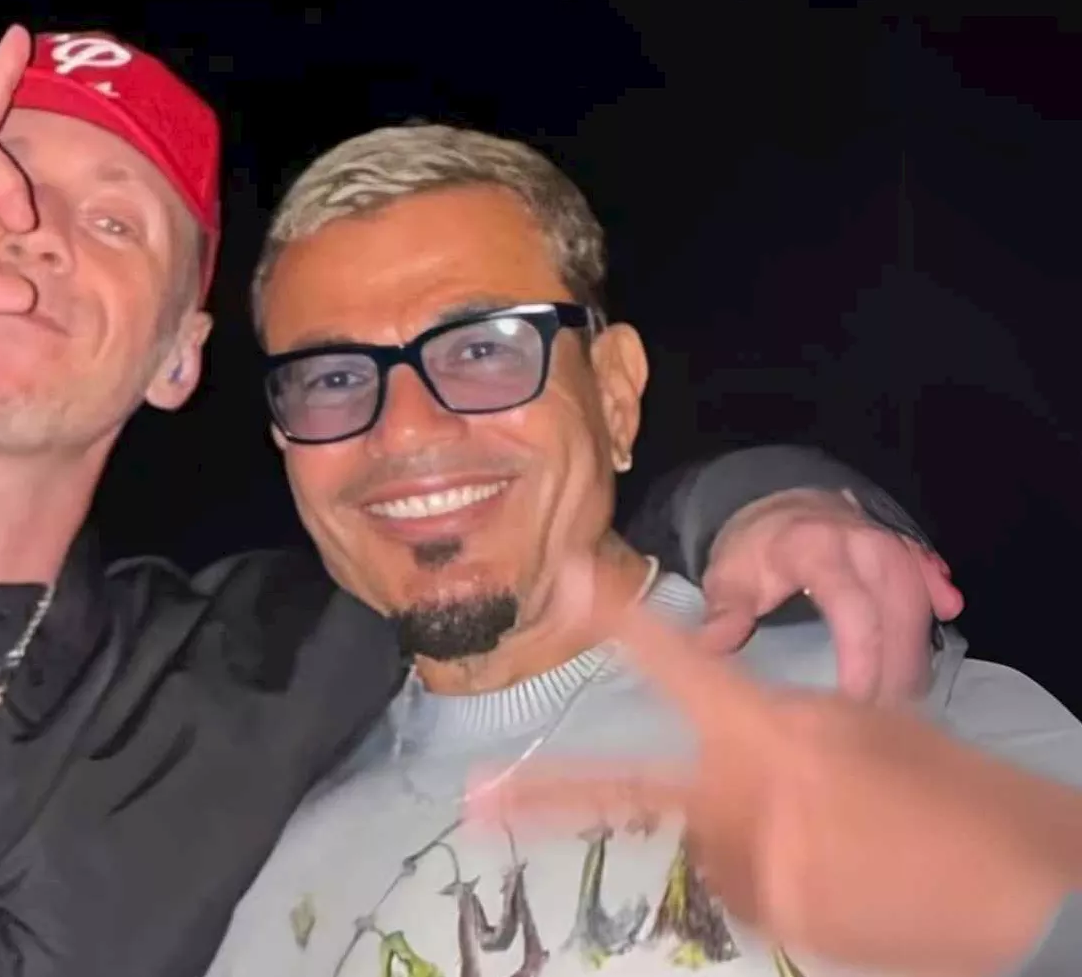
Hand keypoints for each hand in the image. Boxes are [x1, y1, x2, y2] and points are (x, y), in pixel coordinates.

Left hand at [468, 563, 1079, 976]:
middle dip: (546, 798)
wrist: (1026, 892)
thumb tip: (729, 751)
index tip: (564, 579)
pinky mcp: (774, 923)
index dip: (619, 623)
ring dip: (727, 836)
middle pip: (629, 793)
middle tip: (476, 803)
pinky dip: (765, 876)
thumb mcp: (868, 727)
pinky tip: (832, 873)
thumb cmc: (956, 792)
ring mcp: (756, 869)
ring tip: (821, 836)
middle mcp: (750, 798)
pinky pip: (739, 889)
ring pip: (699, 844)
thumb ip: (780, 731)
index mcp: (779, 729)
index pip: (684, 664)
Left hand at [699, 487, 963, 701]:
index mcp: (816, 550)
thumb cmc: (752, 551)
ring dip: (917, 649)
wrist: (776, 505)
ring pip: (919, 597)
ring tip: (909, 696)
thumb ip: (725, 612)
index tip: (858, 701)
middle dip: (898, 665)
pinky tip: (947, 621)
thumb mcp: (728, 576)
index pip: (854, 608)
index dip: (863, 658)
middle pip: (898, 608)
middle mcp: (862, 542)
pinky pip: (929, 573)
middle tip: (887, 715)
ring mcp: (889, 541)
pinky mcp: (904, 545)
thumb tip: (711, 649)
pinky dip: (938, 599)